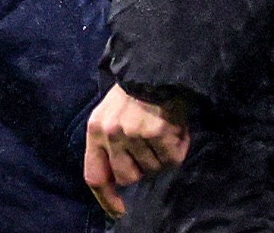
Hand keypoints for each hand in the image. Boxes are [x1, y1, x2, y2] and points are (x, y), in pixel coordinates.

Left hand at [83, 82, 189, 218]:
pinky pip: (171, 158)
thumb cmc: (137, 89)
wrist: (159, 61)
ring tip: (165, 130)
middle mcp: (111, 133)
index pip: (95, 175)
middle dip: (142, 168)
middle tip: (152, 147)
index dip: (107, 198)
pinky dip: (178, 148)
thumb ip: (110, 141)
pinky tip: (177, 130)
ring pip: (152, 168)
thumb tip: (120, 180)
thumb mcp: (112, 111)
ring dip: (162, 155)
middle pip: (127, 177)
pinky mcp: (156, 131)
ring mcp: (133, 132)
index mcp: (96, 129)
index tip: (120, 211)